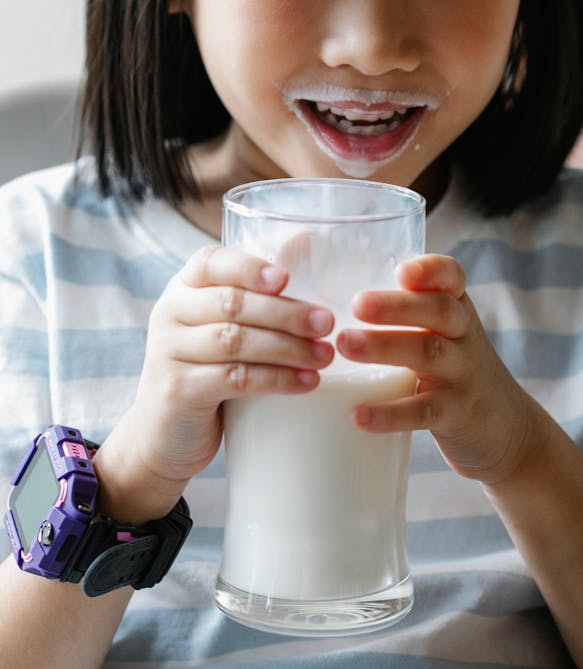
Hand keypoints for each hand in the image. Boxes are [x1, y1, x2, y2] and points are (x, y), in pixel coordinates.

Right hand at [95, 244, 333, 518]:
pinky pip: (235, 378)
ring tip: (325, 355)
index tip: (286, 278)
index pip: (210, 261)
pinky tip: (307, 382)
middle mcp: (169, 312)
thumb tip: (305, 240)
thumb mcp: (220, 325)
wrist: (161, 435)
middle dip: (285, 312)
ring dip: (288, 348)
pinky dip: (276, 379)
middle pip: (232, 303)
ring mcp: (168, 352)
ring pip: (236, 341)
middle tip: (327, 322)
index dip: (249, 267)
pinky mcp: (178, 390)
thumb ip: (254, 291)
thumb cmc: (206, 368)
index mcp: (182, 287)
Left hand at [337, 254, 535, 487]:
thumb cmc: (458, 373)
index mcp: (457, 310)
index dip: (430, 270)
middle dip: (397, 306)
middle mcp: (464, 336)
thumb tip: (333, 295)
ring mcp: (463, 375)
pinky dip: (390, 413)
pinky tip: (358, 414)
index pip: (452, 277)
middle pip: (438, 311)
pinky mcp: (457, 415)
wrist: (509, 431)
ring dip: (384, 347)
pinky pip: (423, 411)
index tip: (400, 271)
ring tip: (344, 344)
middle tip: (356, 304)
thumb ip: (410, 313)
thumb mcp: (447, 335)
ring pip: (428, 353)